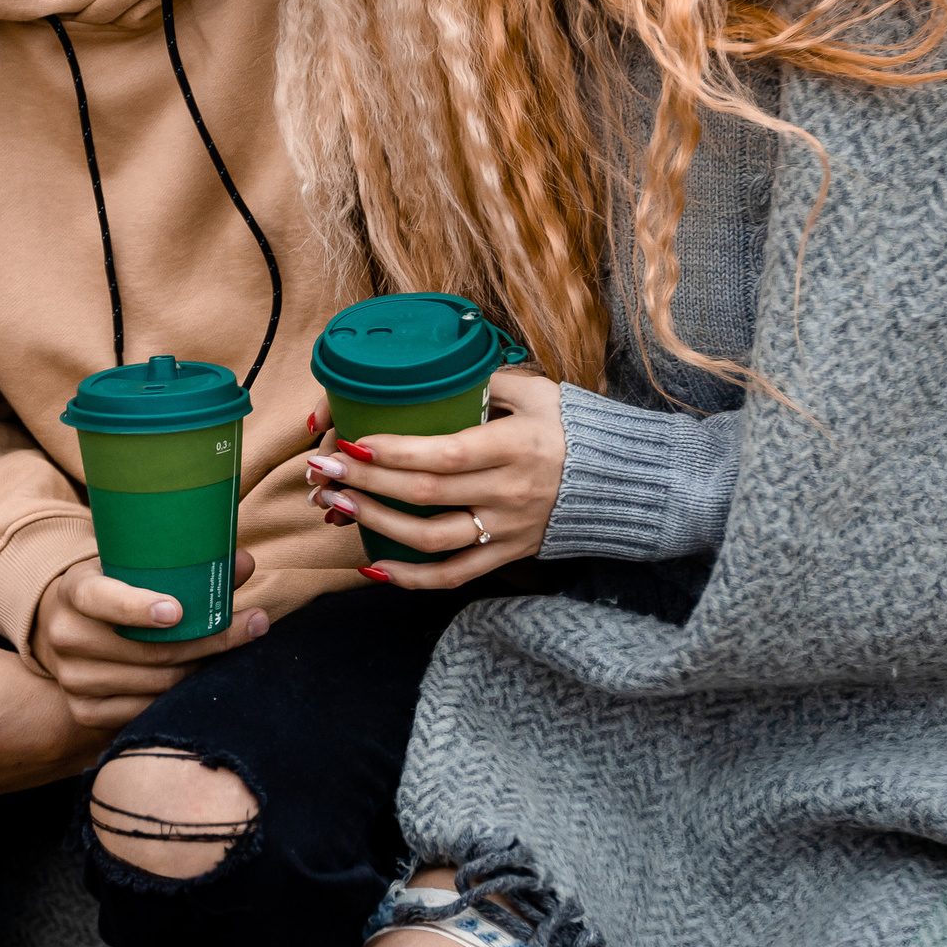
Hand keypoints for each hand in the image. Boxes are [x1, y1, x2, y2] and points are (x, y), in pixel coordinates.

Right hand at [30, 550, 267, 728]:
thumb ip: (185, 564)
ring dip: (202, 669)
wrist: (65, 625)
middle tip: (252, 625)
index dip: (138, 607)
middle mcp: (66, 636)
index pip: (102, 599)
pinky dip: (180, 696)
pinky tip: (203, 678)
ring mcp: (73, 679)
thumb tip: (242, 562)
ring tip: (233, 650)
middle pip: (147, 650)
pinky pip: (147, 710)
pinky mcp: (84, 711)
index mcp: (74, 591)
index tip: (178, 610)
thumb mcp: (134, 566)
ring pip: (156, 683)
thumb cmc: (113, 588)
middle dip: (206, 640)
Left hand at [306, 370, 564, 589]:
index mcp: (515, 446)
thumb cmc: (572, 428)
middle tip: (324, 468)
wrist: (622, 482)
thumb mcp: (537, 393)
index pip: (446, 453)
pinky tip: (372, 564)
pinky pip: (452, 576)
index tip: (353, 441)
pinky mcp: (506, 555)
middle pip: (426, 494)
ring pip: (431, 538)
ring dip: (376, 524)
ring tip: (336, 505)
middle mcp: (509, 492)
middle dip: (366, 482)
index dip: (395, 452)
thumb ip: (486, 381)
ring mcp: (506, 529)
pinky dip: (409, 578)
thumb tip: (433, 368)